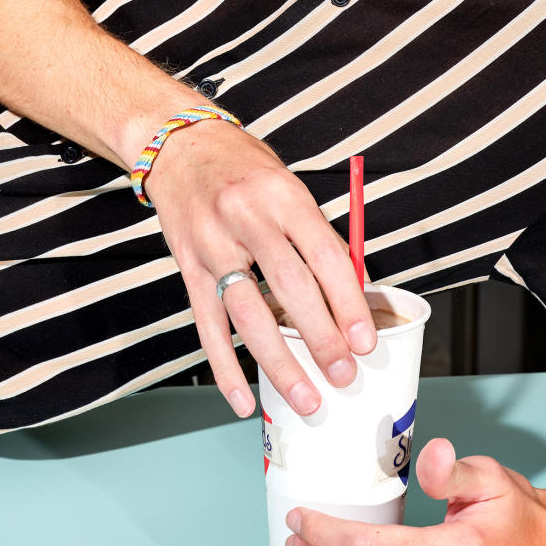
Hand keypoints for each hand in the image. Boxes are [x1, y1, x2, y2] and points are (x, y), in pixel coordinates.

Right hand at [143, 118, 374, 419]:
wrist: (180, 146)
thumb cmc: (246, 170)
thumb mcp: (289, 188)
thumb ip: (317, 238)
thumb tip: (354, 294)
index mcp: (284, 196)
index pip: (325, 255)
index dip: (348, 302)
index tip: (365, 340)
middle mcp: (247, 218)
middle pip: (289, 288)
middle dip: (321, 338)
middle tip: (344, 375)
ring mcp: (212, 245)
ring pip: (248, 315)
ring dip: (280, 363)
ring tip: (307, 397)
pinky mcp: (187, 267)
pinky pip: (208, 326)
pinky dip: (225, 368)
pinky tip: (243, 399)